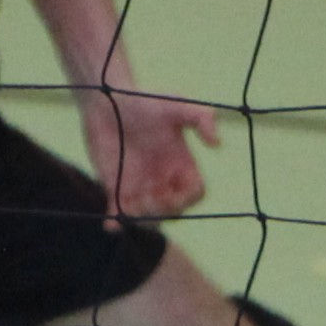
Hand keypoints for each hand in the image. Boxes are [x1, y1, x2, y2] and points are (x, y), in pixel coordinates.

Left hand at [80, 80, 220, 222]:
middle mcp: (163, 178)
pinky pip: (117, 212)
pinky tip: (110, 225)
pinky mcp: (115, 186)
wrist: (107, 100)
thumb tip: (217, 144)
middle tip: (150, 197)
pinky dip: (115, 223)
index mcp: (182, 164)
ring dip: (142, 218)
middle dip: (164, 211)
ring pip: (147, 217)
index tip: (172, 191)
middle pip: (173, 211)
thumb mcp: (176, 105)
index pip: (194, 193)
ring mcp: (140, 184)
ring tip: (131, 205)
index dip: (188, 199)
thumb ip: (202, 118)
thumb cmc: (145, 100)